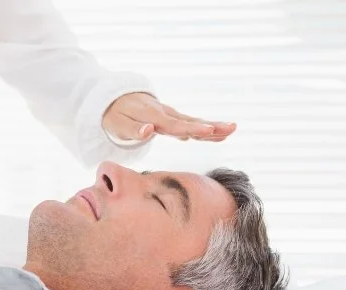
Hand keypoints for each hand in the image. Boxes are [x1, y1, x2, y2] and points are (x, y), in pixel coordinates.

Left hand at [102, 92, 235, 142]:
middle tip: (232, 128)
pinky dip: (200, 128)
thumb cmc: (115, 115)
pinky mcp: (169, 118)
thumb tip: (150, 131)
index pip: (174, 125)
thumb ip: (134, 129)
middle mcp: (164, 113)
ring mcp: (168, 115)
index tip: (208, 130)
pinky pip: (187, 123)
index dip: (191, 129)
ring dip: (211, 127)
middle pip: (189, 122)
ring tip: (232, 129)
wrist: (113, 100)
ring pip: (191, 122)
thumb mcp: (118, 124)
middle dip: (211, 127)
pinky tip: (213, 134)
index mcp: (153, 115)